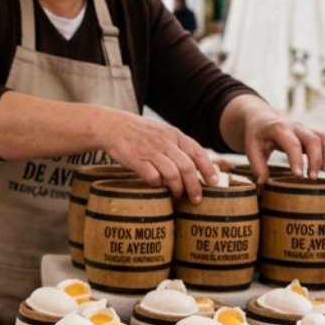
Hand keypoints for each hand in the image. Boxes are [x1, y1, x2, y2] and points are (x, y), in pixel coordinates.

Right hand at [98, 108, 220, 202]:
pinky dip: (157, 184)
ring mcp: (151, 151)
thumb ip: (177, 146)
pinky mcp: (136, 159)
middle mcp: (165, 142)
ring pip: (173, 174)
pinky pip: (153, 177)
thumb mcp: (162, 132)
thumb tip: (194, 165)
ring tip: (177, 195)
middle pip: (187, 167)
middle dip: (195, 186)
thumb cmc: (138, 132)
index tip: (214, 182)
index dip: (208, 169)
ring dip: (178, 188)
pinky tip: (157, 186)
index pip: (198, 153)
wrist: (111, 126)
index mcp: (174, 135)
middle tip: (196, 199)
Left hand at [225, 97, 324, 181]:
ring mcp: (305, 130)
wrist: (263, 119)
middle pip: (313, 140)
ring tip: (324, 172)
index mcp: (278, 129)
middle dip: (316, 160)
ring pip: (324, 138)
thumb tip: (263, 182)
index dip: (297, 159)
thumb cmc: (257, 135)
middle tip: (312, 178)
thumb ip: (257, 165)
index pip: (292, 143)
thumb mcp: (251, 148)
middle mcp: (295, 127)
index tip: (298, 176)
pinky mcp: (312, 133)